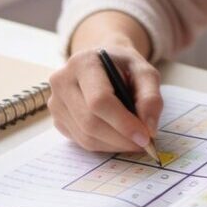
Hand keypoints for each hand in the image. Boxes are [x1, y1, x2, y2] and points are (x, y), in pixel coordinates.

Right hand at [47, 41, 162, 152]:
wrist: (102, 62)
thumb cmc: (124, 66)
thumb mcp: (144, 71)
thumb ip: (150, 97)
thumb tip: (149, 128)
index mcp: (84, 62)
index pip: (99, 100)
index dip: (123, 123)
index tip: (145, 137)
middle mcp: (62, 81)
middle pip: (90, 122)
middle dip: (120, 138)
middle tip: (144, 143)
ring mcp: (55, 102)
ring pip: (85, 137)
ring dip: (114, 145)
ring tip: (134, 141)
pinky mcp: (57, 119)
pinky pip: (81, 141)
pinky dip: (104, 145)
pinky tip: (118, 137)